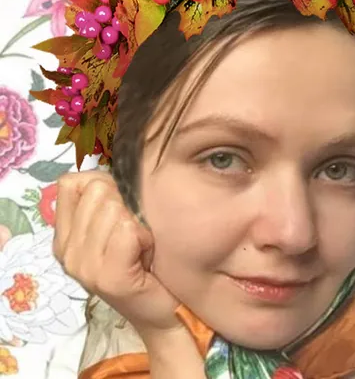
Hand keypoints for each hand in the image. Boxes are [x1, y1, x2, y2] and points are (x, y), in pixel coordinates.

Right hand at [53, 170, 182, 344]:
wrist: (161, 310)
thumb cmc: (142, 261)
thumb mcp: (115, 226)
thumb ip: (105, 199)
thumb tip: (109, 174)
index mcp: (64, 236)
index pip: (71, 183)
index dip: (102, 185)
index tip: (119, 208)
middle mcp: (66, 251)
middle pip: (97, 190)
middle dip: (125, 206)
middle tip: (133, 235)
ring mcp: (84, 266)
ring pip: (114, 208)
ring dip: (139, 224)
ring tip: (140, 247)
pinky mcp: (108, 276)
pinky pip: (128, 230)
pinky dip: (145, 238)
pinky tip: (145, 256)